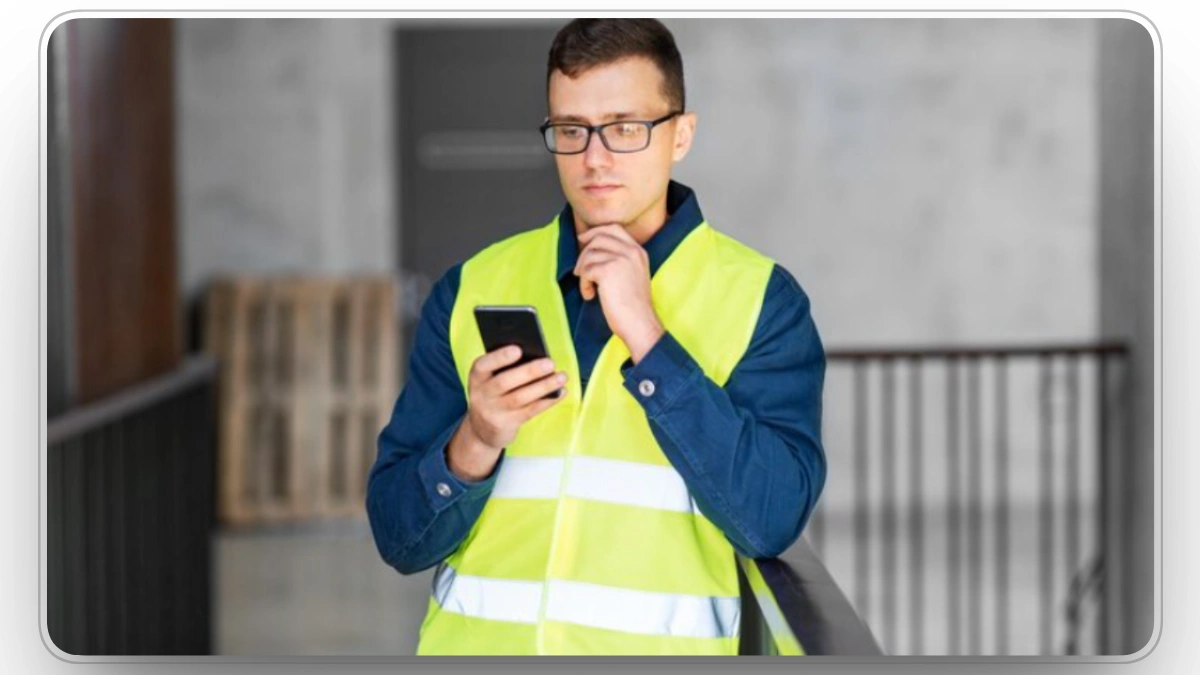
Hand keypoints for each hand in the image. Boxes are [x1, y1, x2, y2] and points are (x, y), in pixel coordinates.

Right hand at [446, 345, 567, 480]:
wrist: (482, 430)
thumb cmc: (493, 394)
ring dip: (544, 386)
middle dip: (529, 371)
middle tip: (550, 363)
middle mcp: (482, 394)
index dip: (499, 357)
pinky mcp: (507, 424)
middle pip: (505, 382)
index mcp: (477, 377)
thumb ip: (506, 368)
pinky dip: (547, 400)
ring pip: (520, 397)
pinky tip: (561, 391)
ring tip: (562, 376)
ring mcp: (493, 411)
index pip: (483, 365)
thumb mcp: (490, 380)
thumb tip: (536, 356)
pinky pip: (530, 411)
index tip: (518, 349)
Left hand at [575, 224, 665, 362]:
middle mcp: (631, 251)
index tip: (583, 240)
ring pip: (589, 255)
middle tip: (581, 271)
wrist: (640, 323)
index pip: (614, 229)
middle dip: (584, 253)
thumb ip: (619, 260)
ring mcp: (620, 259)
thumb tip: (591, 251)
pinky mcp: (608, 270)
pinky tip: (591, 296)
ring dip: (583, 273)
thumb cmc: (634, 307)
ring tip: (590, 289)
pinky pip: (586, 271)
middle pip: (598, 238)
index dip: (595, 232)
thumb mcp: (632, 275)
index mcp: (638, 251)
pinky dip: (584, 284)